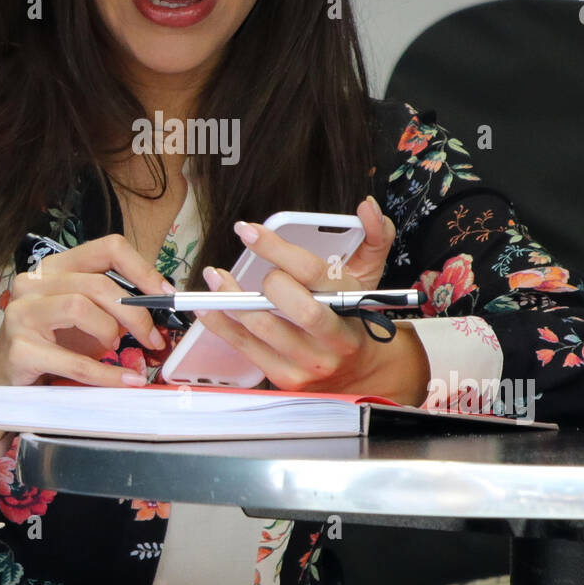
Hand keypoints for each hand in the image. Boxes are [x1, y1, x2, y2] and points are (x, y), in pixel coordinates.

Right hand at [0, 233, 169, 388]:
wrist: (5, 382)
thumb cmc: (50, 346)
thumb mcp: (84, 319)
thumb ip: (113, 307)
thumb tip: (158, 310)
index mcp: (55, 267)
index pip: (107, 249)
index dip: (142, 270)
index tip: (165, 294)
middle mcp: (34, 282)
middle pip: (97, 283)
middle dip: (134, 313)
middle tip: (151, 337)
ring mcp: (22, 313)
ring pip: (80, 307)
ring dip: (110, 332)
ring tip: (115, 348)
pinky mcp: (20, 348)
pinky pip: (73, 360)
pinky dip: (105, 373)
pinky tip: (123, 380)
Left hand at [197, 196, 428, 402]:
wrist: (362, 374)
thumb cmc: (354, 318)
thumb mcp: (369, 277)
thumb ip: (375, 238)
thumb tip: (366, 206)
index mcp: (352, 305)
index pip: (313, 273)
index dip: (277, 248)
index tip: (249, 231)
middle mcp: (333, 338)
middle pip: (296, 307)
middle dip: (267, 283)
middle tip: (257, 272)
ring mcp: (309, 362)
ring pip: (262, 328)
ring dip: (231, 299)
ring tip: (215, 277)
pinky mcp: (286, 379)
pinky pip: (244, 348)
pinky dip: (220, 324)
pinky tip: (208, 306)